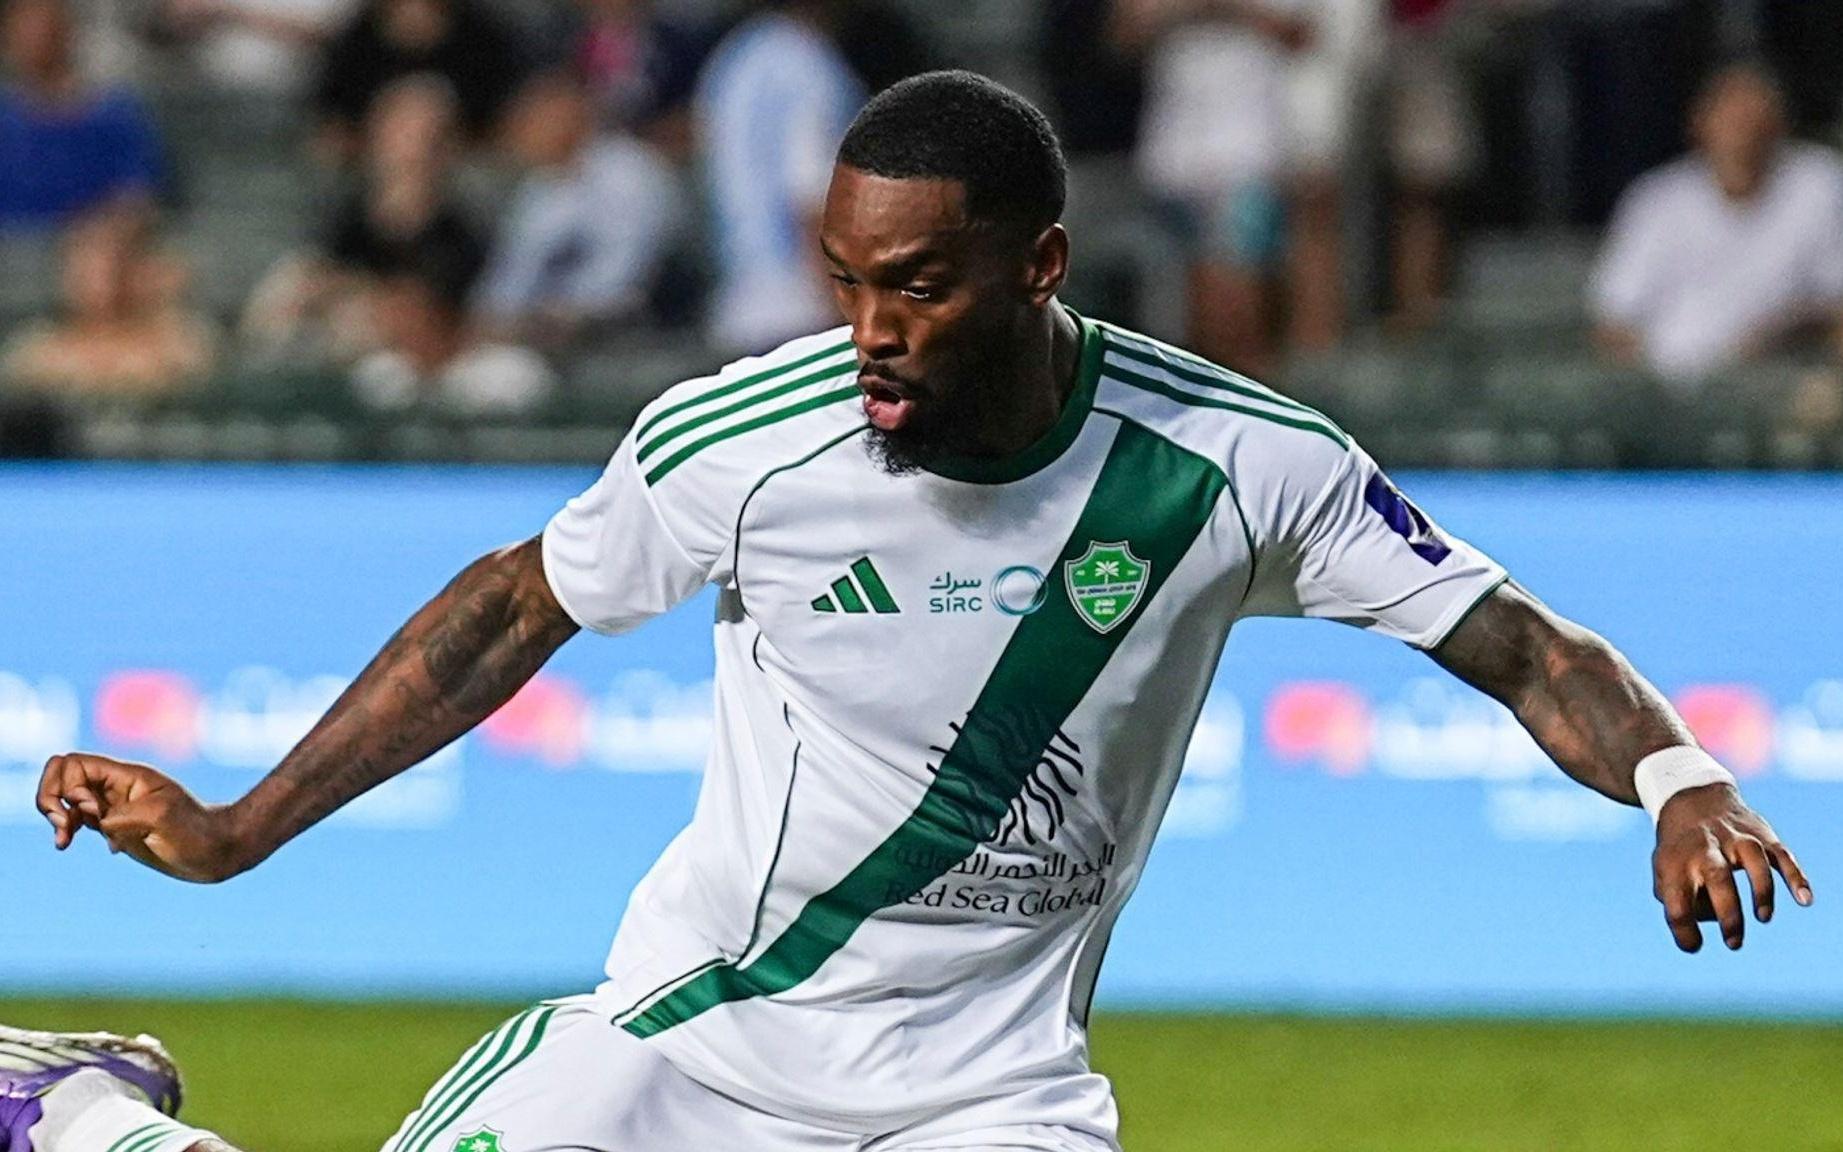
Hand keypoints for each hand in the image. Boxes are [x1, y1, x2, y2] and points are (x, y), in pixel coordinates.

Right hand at [37, 753, 248, 883]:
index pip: (72, 763)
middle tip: (68, 828)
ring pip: (66, 801)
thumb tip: (95, 820)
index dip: (68, 787)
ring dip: (57, 819)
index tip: (94, 813)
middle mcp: (116, 789)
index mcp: (126, 777)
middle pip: (61, 779)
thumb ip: (121, 815)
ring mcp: (114, 808)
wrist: (217, 851)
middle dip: (51, 801)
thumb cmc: (197, 831)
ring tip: (64, 843)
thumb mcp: (160, 817)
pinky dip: (70, 831)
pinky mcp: (116, 828)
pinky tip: (82, 846)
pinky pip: (79, 821)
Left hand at [1653, 783, 1812, 951]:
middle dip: (1728, 915)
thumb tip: (1705, 923)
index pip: (1676, 901)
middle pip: (1717, 877)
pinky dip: (1795, 876)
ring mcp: (1735, 837)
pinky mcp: (1760, 834)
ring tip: (1763, 918)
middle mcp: (1704, 847)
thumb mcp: (1662, 871)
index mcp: (1674, 861)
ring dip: (1762, 892)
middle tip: (1733, 943)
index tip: (1694, 946)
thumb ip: (1676, 900)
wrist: (1692, 798)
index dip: (1684, 930)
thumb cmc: (1679, 850)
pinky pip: (1781, 854)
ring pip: (1754, 861)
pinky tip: (1805, 900)